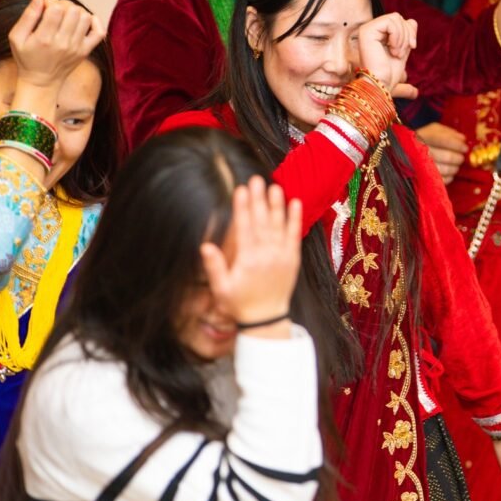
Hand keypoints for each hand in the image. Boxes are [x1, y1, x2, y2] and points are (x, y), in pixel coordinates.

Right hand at [8, 0, 105, 89]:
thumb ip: (27, 16)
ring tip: (67, 16)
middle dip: (64, 4)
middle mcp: (63, 43)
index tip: (45, 6)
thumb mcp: (16, 37)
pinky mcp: (85, 51)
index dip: (51, 1)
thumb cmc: (26, 57)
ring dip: (77, 11)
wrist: (41, 82)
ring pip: (85, 17)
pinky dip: (95, 22)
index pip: (56, 9)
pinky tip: (83, 20)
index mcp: (44, 38)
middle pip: (73, 11)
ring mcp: (76, 47)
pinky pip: (100, 32)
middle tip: (56, 10)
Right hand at [200, 176, 302, 328]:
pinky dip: (295, 219)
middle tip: (256, 179)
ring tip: (274, 186)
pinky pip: (295, 236)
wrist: (267, 320)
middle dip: (258, 199)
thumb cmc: (240, 304)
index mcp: (248, 260)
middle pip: (261, 221)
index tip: (240, 189)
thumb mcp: (221, 289)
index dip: (242, 207)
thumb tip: (205, 246)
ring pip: (279, 225)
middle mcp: (266, 255)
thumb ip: (215, 267)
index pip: (244, 227)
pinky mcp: (292, 259)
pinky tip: (295, 203)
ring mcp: (281, 256)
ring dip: (276, 204)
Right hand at [357, 12, 416, 93]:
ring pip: (395, 17)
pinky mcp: (366, 31)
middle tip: (402, 52)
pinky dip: (397, 36)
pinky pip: (390, 22)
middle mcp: (370, 29)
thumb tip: (412, 21)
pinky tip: (393, 50)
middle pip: (397, 17)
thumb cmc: (389, 73)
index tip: (412, 47)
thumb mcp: (403, 50)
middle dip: (407, 34)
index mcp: (378, 33)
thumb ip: (407, 35)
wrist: (380, 85)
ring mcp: (367, 29)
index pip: (399, 20)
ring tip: (397, 53)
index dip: (410, 31)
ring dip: (402, 37)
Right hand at [416, 123, 466, 183]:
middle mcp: (418, 152)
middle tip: (461, 157)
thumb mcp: (434, 130)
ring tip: (456, 165)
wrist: (405, 152)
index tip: (465, 147)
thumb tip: (463, 139)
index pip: (442, 140)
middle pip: (446, 157)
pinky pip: (440, 180)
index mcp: (421, 137)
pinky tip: (449, 173)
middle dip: (458, 158)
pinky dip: (448, 177)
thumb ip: (449, 133)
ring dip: (454, 168)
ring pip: (444, 170)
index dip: (456, 144)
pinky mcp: (421, 179)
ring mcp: (419, 167)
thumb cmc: (424, 140)